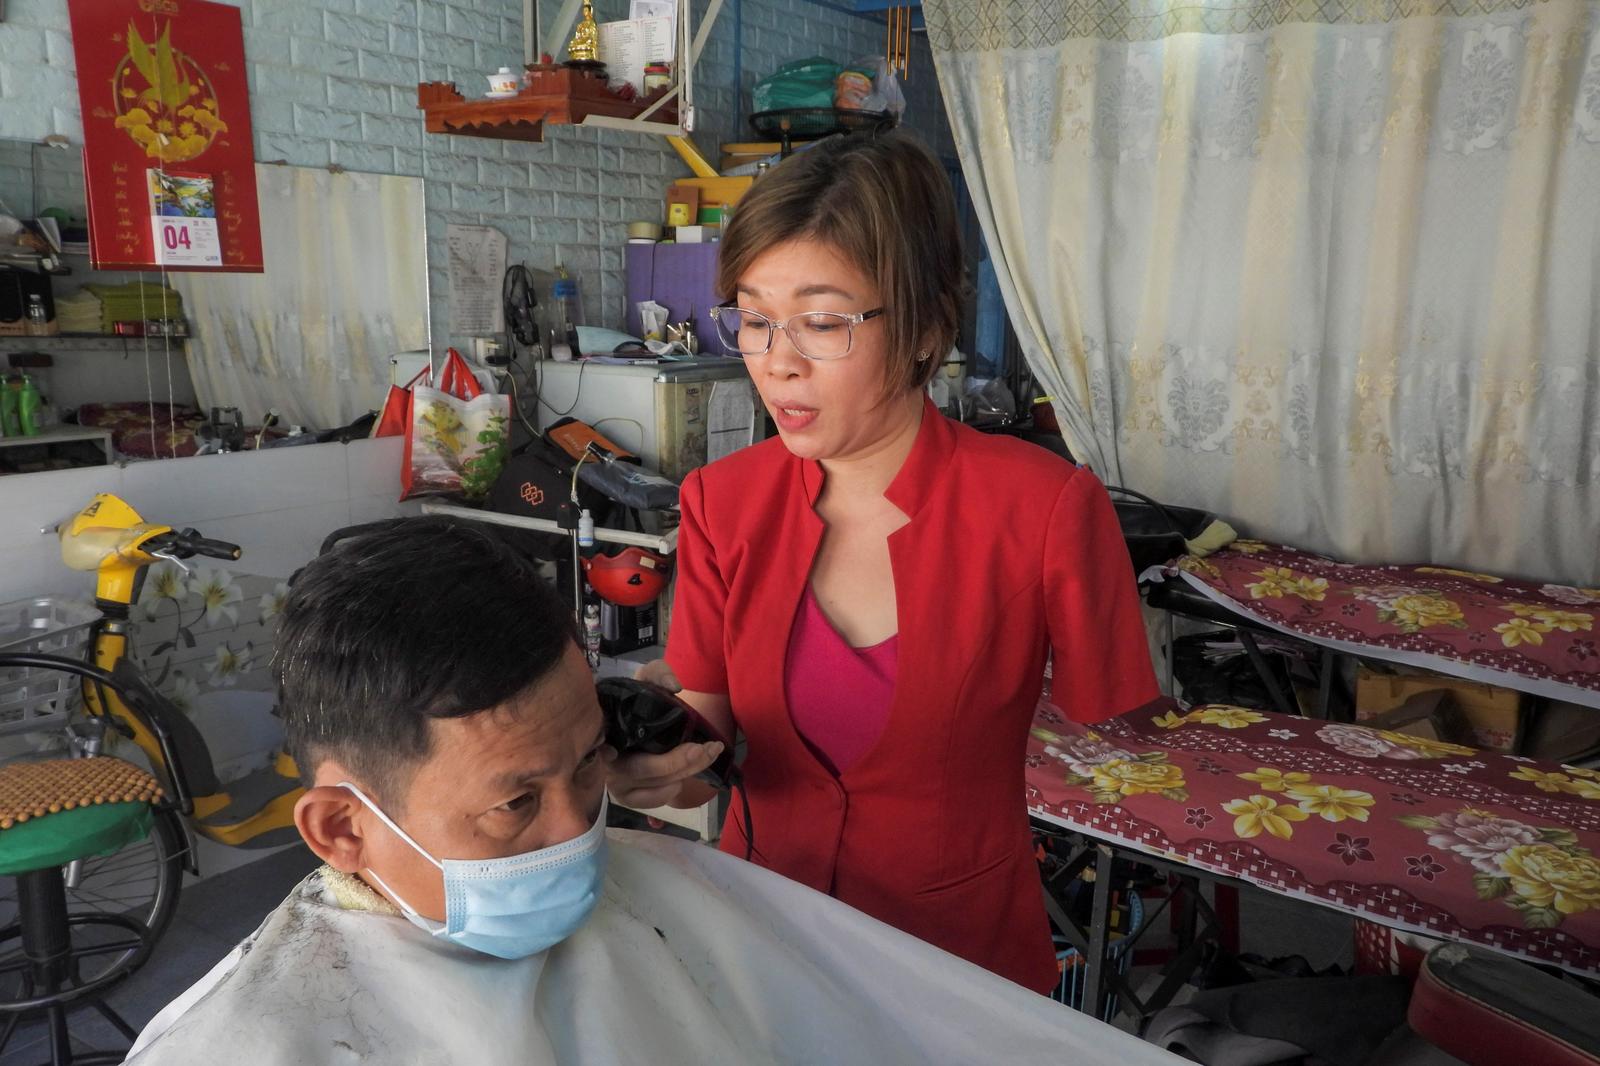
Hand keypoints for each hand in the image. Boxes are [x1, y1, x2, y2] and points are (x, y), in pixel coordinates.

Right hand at [605, 659, 721, 809]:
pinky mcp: (627, 797)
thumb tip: (674, 687)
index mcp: (604, 730)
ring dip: (685, 772)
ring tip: (708, 754)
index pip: (598, 745)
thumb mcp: (648, 678)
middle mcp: (605, 759)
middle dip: (678, 761)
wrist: (645, 721)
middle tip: (707, 747)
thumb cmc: (641, 701)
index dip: (606, 752)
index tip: (612, 752)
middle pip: (640, 769)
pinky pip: (650, 801)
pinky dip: (669, 792)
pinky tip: (682, 777)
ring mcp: (614, 782)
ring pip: (652, 785)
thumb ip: (659, 673)